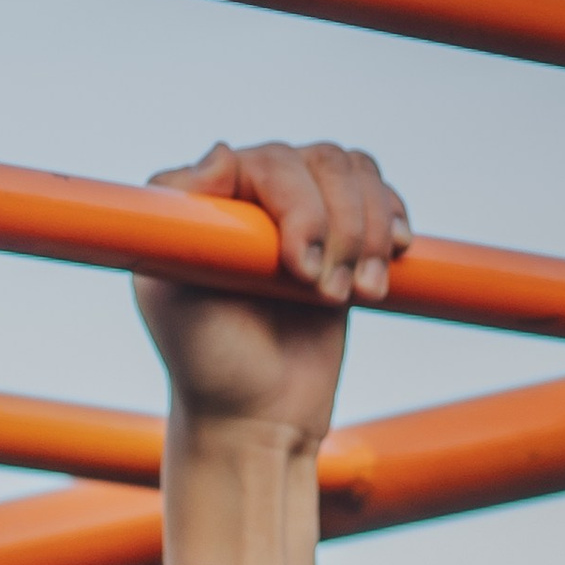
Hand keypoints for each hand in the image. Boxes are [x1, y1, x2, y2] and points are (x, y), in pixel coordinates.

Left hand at [135, 140, 408, 564]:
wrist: (257, 414)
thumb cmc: (207, 362)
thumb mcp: (171, 295)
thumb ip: (184, 223)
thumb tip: (224, 150)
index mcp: (205, 199)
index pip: (268, 162)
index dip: (297, 206)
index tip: (301, 270)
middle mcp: (252, 191)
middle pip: (321, 162)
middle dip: (340, 228)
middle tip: (331, 296)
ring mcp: (299, 207)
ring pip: (356, 172)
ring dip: (368, 233)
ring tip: (358, 293)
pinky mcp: (341, 233)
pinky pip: (380, 194)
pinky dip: (393, 221)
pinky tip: (392, 257)